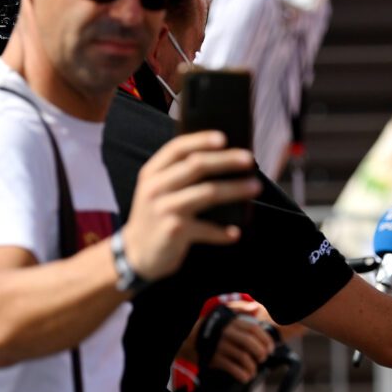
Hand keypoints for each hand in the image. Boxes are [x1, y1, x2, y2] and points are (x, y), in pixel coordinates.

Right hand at [123, 131, 260, 280]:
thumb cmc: (157, 216)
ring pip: (207, 193)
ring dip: (234, 190)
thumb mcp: (158, 190)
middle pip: (196, 166)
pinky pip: (206, 229)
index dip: (201, 140)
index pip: (177, 148)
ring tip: (255, 187)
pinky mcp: (174, 231)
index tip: (224, 137)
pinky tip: (235, 233)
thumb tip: (224, 159)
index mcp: (152, 172)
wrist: (137, 254)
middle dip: (226, 160)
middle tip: (249, 160)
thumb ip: (179, 174)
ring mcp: (164, 209)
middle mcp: (156, 187)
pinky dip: (222, 232)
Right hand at [209, 313, 274, 382]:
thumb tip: (255, 307)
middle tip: (263, 359)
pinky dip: (241, 374)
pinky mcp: (214, 358)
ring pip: (242, 357)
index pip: (254, 329)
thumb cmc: (218, 328)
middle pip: (249, 342)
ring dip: (252, 367)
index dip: (265, 340)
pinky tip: (246, 377)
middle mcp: (227, 333)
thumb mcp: (229, 315)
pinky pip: (231, 368)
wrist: (194, 339)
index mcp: (233, 323)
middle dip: (260, 353)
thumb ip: (243, 310)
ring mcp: (220, 346)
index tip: (271, 349)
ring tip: (253, 371)